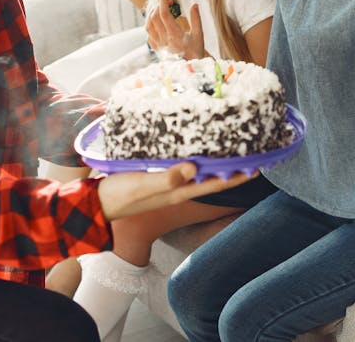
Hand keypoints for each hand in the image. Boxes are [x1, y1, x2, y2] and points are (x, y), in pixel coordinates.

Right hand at [97, 161, 253, 220]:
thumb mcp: (142, 185)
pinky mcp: (157, 178)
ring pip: (200, 173)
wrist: (96, 205)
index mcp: (178, 192)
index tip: (258, 165)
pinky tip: (196, 150)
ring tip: (232, 149)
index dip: (237, 176)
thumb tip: (194, 167)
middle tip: (252, 153)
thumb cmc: (119, 195)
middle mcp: (178, 190)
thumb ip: (166, 178)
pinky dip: (196, 160)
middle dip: (233, 168)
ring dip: (216, 163)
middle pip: (212, 179)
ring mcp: (168, 185)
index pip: (215, 183)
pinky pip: (184, 169)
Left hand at [145, 0, 202, 58]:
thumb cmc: (196, 52)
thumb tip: (194, 4)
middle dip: (158, 5)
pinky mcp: (157, 49)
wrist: (191, 69)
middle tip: (167, 1)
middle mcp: (164, 39)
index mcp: (174, 34)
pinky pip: (148, 35)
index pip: (164, 13)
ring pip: (148, 26)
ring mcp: (159, 45)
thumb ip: (196, 19)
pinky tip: (157, 23)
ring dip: (151, 14)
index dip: (163, 1)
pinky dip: (150, 26)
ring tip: (159, 9)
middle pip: (154, 17)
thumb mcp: (199, 35)